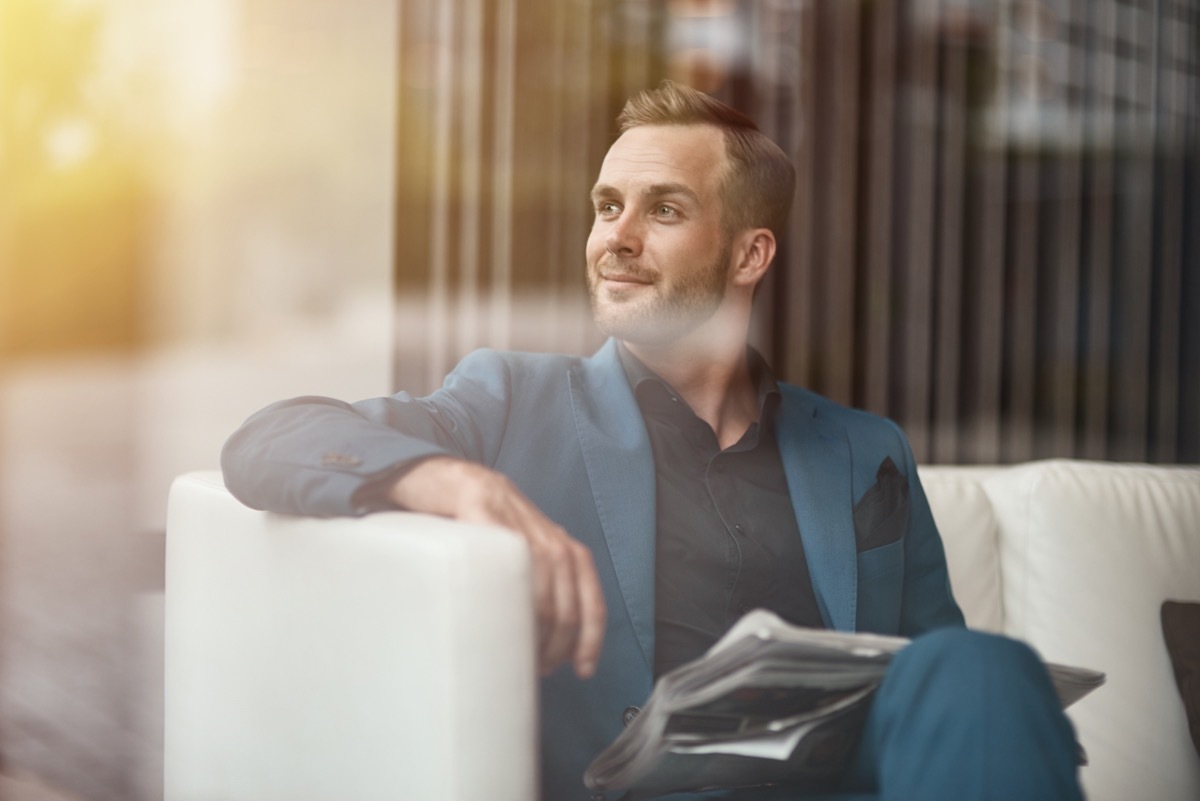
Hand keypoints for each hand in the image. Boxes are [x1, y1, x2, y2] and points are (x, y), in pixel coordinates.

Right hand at [388, 457, 606, 677]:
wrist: (468, 483)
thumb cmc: (501, 528)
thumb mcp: (538, 552)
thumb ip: (552, 586)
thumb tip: (554, 643)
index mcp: (571, 554)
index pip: (593, 606)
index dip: (591, 644)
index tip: (584, 671)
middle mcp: (555, 547)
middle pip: (565, 615)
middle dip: (552, 652)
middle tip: (533, 670)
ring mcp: (525, 539)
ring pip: (538, 603)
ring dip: (528, 641)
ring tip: (511, 657)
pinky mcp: (492, 533)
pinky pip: (503, 579)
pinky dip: (501, 612)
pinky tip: (491, 626)